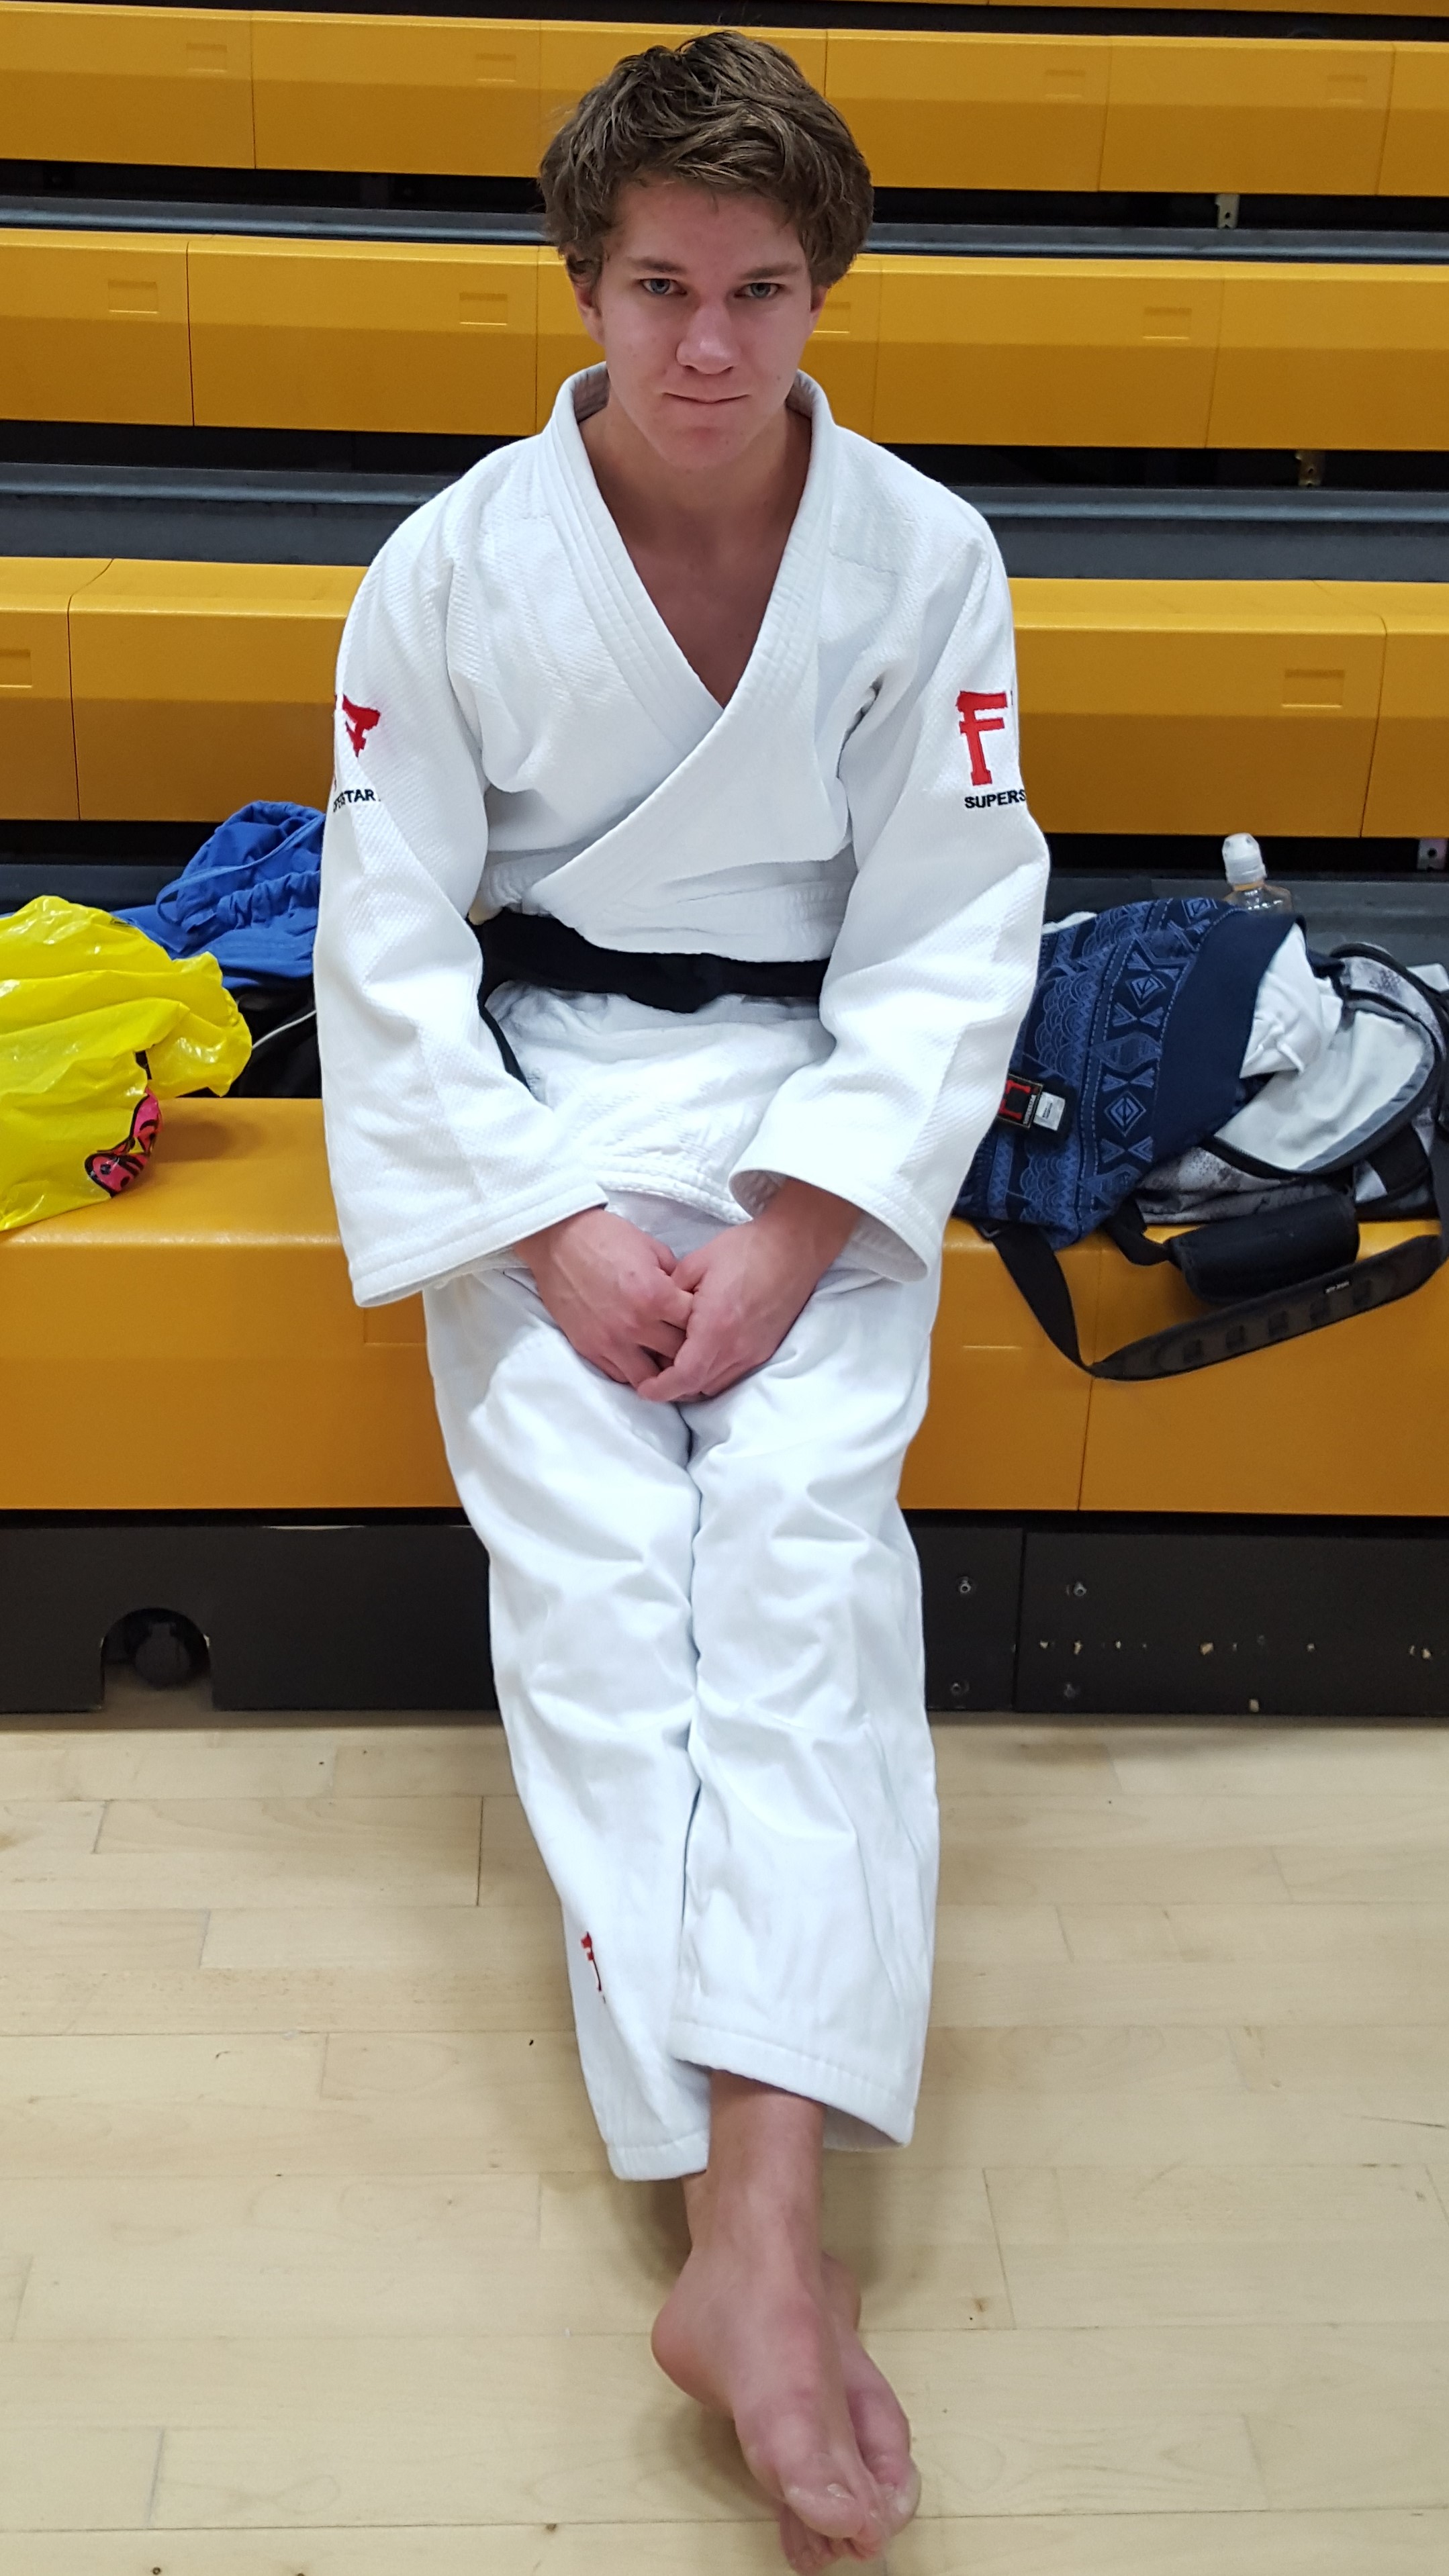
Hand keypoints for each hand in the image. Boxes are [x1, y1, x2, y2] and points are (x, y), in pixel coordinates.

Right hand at [516, 1208, 694, 1388]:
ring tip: (670, 1363)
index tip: (708, 1323)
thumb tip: (692, 1299)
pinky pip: (621, 1376)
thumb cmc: (606, 1238)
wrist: (558, 1241)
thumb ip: (677, 1278)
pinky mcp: (590, 1349)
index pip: (697, 1326)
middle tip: (695, 1347)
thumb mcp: (653, 1249)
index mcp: (656, 1296)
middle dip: (691, 1351)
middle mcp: (635, 1324)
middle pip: (680, 1356)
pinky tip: (644, 1361)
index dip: (707, 1325)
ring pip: (651, 1378)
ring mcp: (610, 1341)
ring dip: (663, 1371)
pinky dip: (636, 1372)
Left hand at [638, 1180, 858, 1403]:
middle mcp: (737, 1347)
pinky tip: (702, 1355)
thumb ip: (670, 1291)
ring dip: (694, 1381)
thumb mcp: (697, 1262)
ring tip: (676, 1363)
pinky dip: (713, 1373)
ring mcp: (754, 1352)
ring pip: (715, 1385)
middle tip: (653, 1373)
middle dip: (673, 1387)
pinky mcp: (764, 1349)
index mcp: (717, 1325)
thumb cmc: (747, 1250)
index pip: (685, 1375)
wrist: (794, 1248)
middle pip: (698, 1387)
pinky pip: (732, 1375)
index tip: (644, 1387)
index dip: (661, 1388)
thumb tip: (655, 1312)